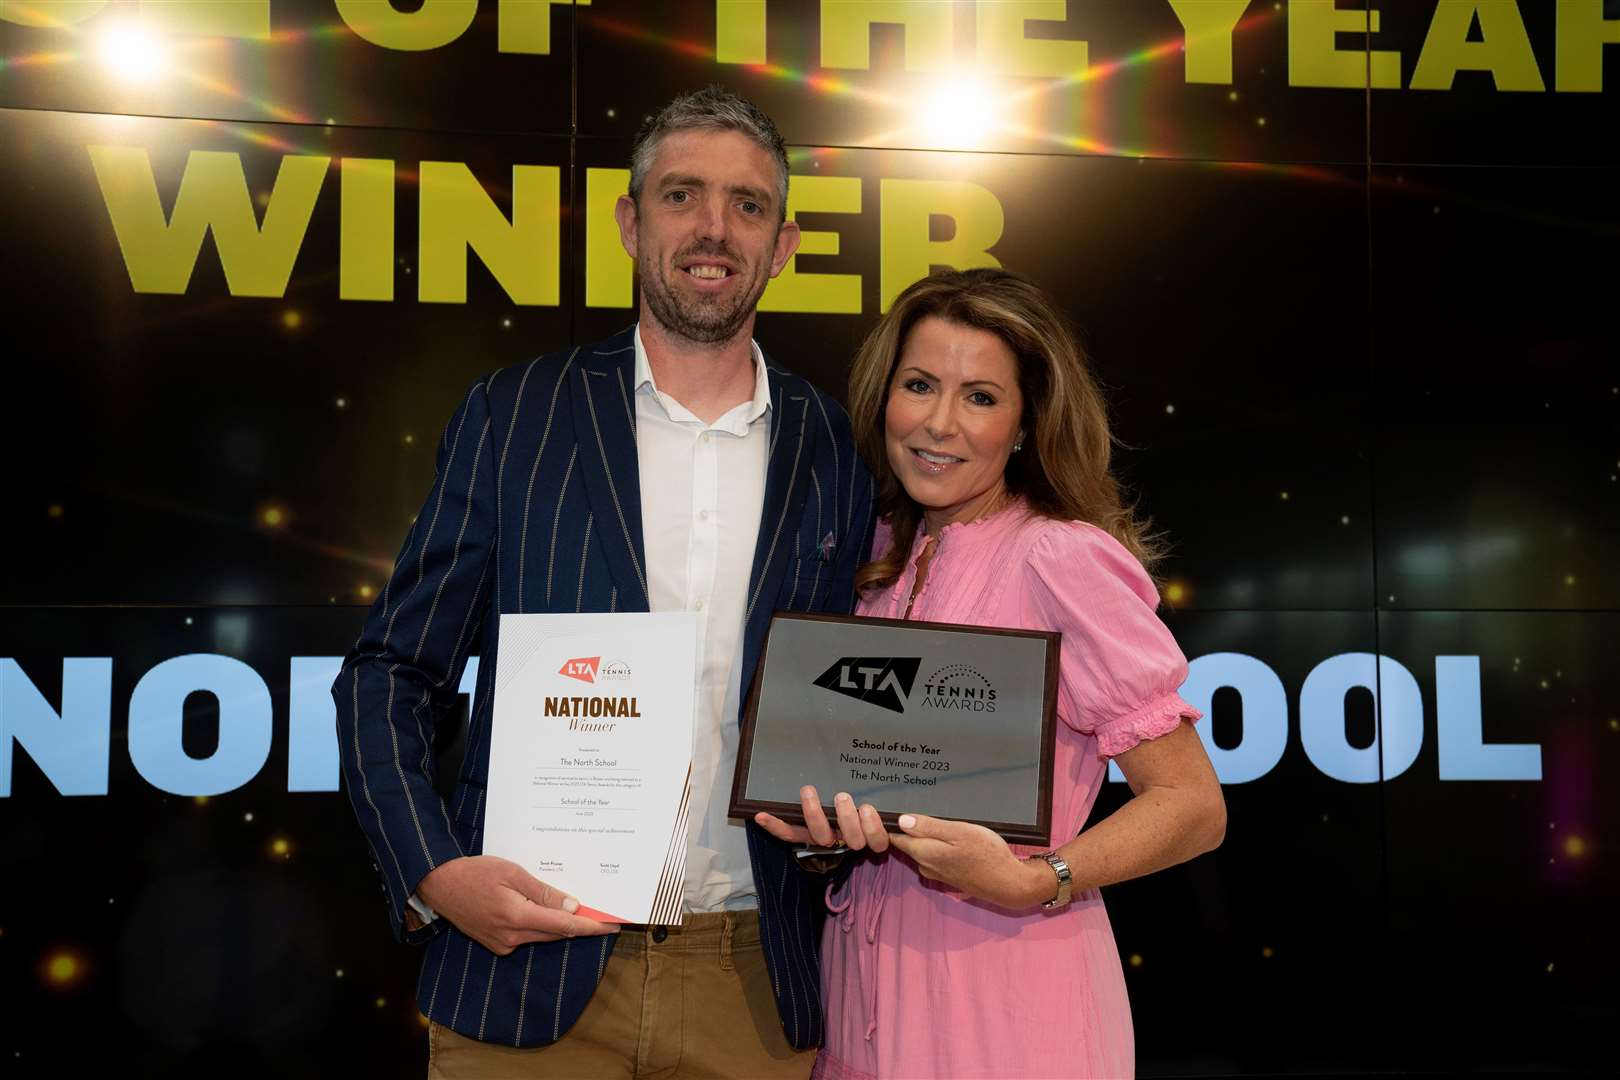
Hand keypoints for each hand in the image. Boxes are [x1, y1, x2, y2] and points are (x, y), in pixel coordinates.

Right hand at [416, 855, 618, 955]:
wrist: (440, 884)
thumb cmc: (474, 872)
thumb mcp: (512, 873)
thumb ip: (543, 892)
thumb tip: (572, 907)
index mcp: (517, 917)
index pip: (564, 927)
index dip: (591, 927)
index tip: (612, 925)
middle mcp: (511, 937)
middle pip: (556, 934)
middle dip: (580, 926)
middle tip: (603, 915)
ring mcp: (503, 943)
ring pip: (543, 936)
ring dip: (561, 926)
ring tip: (581, 912)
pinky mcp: (496, 944)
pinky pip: (528, 936)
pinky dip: (542, 926)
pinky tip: (549, 912)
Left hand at [754, 786, 891, 852]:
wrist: (832, 816)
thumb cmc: (858, 803)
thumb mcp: (875, 800)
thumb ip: (883, 795)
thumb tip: (902, 765)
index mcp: (867, 833)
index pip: (877, 841)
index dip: (875, 830)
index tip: (871, 809)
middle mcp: (845, 839)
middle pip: (850, 839)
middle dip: (846, 818)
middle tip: (843, 796)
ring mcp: (823, 838)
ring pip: (820, 836)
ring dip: (814, 814)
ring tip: (809, 791)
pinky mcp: (803, 836)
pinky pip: (789, 834)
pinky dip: (775, 825)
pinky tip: (760, 814)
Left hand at [887, 814, 1052, 909]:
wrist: (1009, 883)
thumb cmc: (987, 853)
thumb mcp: (959, 832)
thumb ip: (929, 827)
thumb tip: (901, 820)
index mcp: (923, 852)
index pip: (896, 836)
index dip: (892, 822)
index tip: (892, 807)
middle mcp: (924, 865)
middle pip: (908, 843)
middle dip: (908, 826)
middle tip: (916, 805)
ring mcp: (935, 873)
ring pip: (922, 849)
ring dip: (924, 836)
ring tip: (934, 819)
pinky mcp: (947, 876)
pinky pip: (934, 856)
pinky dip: (937, 846)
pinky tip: (949, 838)